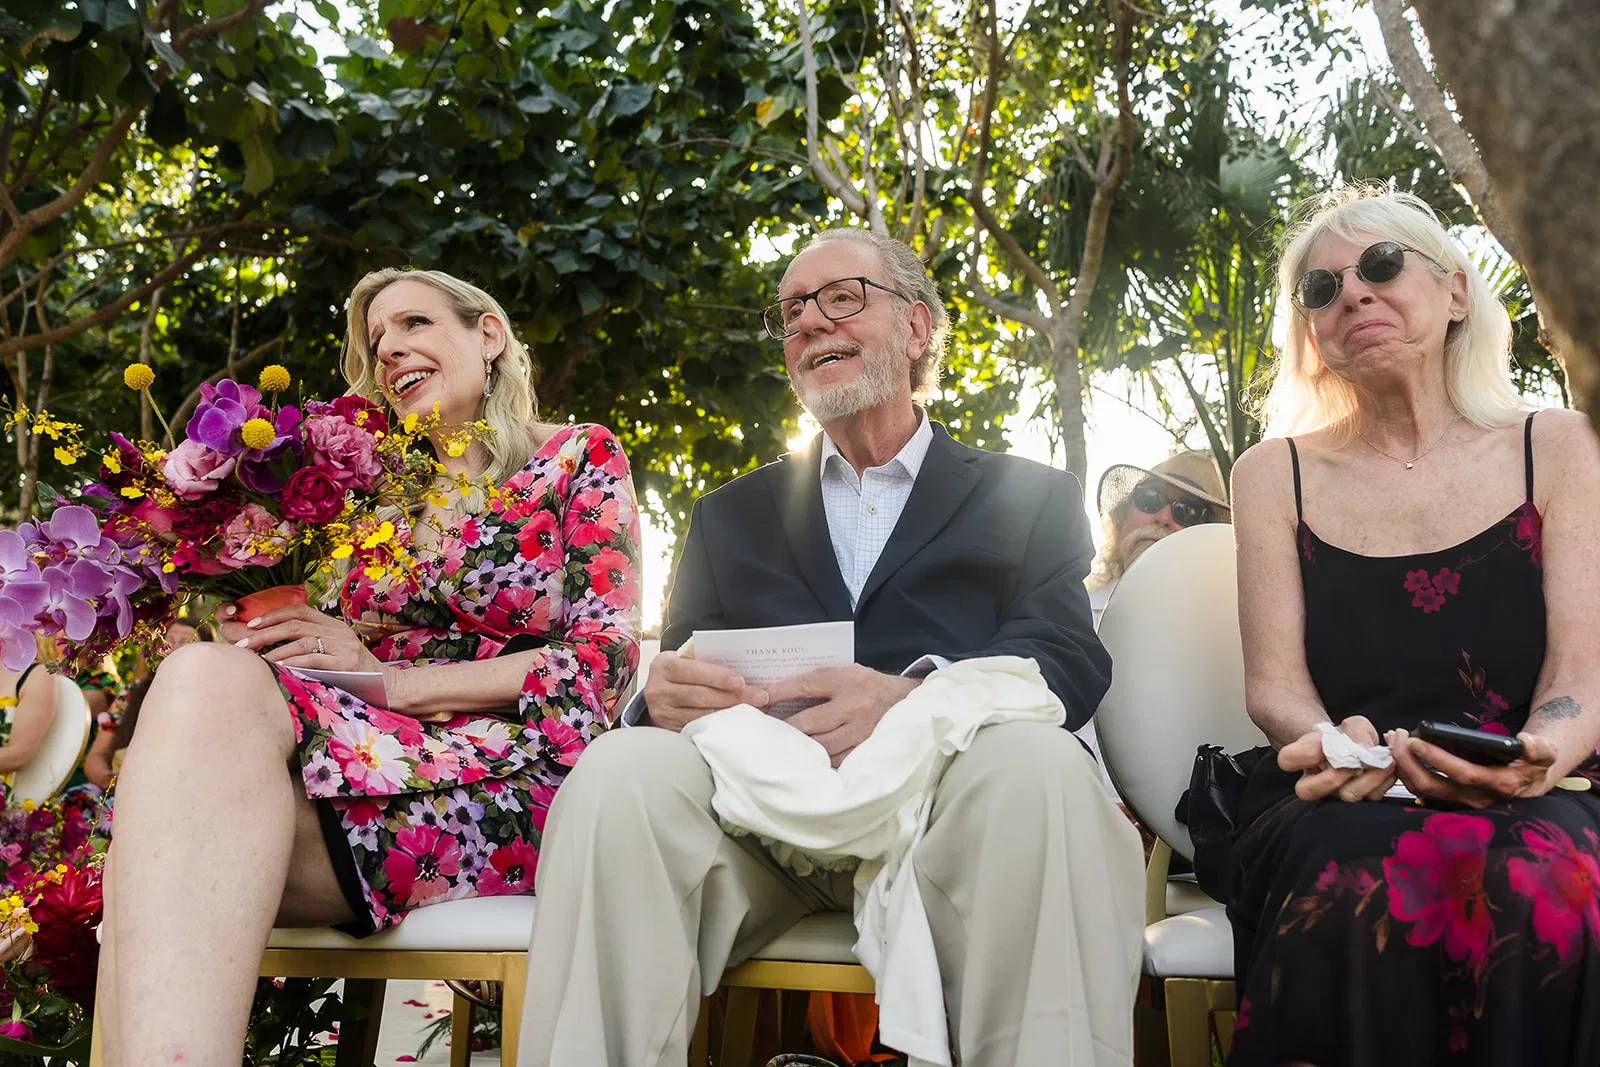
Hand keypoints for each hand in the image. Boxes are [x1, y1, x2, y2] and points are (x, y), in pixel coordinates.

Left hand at [219, 602, 387, 674]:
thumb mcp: (337, 653)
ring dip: (274, 650)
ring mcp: (344, 647)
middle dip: (264, 634)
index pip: (299, 611)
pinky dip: (291, 663)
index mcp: (334, 625)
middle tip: (243, 645)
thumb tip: (276, 647)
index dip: (273, 615)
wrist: (388, 689)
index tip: (252, 625)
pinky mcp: (346, 664)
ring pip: (301, 641)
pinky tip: (278, 669)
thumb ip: (314, 645)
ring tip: (257, 660)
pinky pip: (312, 660)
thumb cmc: (356, 675)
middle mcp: (339, 632)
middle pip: (294, 625)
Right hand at [642, 650, 769, 731]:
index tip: (741, 681)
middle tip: (760, 697)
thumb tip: (743, 666)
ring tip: (755, 709)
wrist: (658, 692)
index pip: (693, 670)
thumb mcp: (685, 660)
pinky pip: (699, 729)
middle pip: (701, 696)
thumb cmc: (680, 672)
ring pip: (701, 716)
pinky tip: (738, 722)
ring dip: (731, 713)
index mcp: (664, 666)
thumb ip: (705, 660)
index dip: (719, 676)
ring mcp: (663, 713)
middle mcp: (658, 690)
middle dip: (733, 697)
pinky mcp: (670, 730)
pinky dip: (721, 726)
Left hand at [766, 665, 919, 766]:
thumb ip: (820, 681)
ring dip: (798, 747)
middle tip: (763, 731)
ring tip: (780, 748)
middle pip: (808, 722)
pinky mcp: (864, 749)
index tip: (760, 698)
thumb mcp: (847, 672)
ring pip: (819, 745)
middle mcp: (853, 706)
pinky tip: (805, 759)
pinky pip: (835, 759)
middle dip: (783, 728)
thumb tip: (780, 692)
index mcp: (847, 680)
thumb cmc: (869, 685)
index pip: (805, 686)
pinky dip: (818, 759)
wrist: (907, 700)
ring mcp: (860, 731)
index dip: (779, 692)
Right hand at [1279, 715, 1396, 801]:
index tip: (1323, 744)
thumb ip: (1355, 731)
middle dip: (1332, 777)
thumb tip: (1363, 748)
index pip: (1287, 760)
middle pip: (1308, 790)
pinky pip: (1371, 797)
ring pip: (1345, 796)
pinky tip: (1389, 767)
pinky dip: (1385, 781)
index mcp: (1302, 759)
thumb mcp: (1352, 725)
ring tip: (1383, 762)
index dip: (1303, 755)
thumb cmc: (1349, 737)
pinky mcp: (1361, 800)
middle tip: (1353, 763)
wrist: (1363, 751)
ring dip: (1368, 778)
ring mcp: (1337, 793)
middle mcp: (1315, 781)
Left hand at [1388, 727, 1558, 808]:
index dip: (1438, 759)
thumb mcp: (1545, 753)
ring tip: (1393, 740)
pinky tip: (1397, 751)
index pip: (1462, 775)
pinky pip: (1420, 790)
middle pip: (1433, 786)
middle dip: (1409, 762)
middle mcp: (1476, 799)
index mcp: (1499, 786)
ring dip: (1402, 766)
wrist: (1528, 779)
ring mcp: (1460, 802)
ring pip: (1421, 790)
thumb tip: (1524, 742)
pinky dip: (1404, 771)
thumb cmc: (1532, 763)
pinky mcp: (1448, 800)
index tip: (1416, 741)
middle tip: (1396, 737)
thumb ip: (1540, 748)